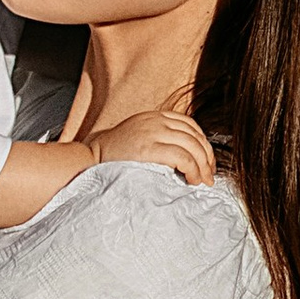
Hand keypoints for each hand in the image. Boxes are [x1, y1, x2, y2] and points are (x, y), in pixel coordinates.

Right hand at [88, 107, 214, 187]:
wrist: (90, 159)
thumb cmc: (116, 156)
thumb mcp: (141, 137)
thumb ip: (162, 139)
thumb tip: (190, 156)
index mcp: (155, 117)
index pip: (190, 125)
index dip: (204, 144)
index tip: (206, 163)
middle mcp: (156, 121)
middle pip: (195, 136)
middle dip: (207, 158)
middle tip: (209, 176)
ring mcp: (152, 133)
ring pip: (193, 146)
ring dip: (203, 166)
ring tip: (202, 181)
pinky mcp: (149, 149)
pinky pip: (183, 157)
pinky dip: (193, 169)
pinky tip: (192, 179)